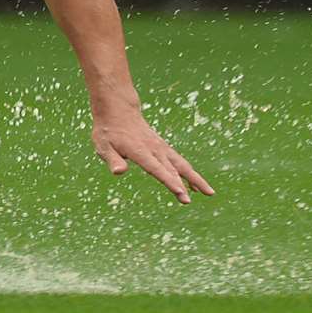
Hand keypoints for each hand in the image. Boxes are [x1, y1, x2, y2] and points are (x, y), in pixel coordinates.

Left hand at [91, 109, 214, 203]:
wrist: (118, 111)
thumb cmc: (108, 131)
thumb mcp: (103, 146)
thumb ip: (112, 160)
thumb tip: (118, 172)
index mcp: (139, 151)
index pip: (155, 168)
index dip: (168, 180)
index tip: (179, 192)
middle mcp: (154, 149)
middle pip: (172, 168)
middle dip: (182, 185)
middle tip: (187, 201)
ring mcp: (161, 148)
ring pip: (182, 165)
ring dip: (195, 179)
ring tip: (208, 193)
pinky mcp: (163, 148)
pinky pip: (179, 162)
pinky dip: (189, 174)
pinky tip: (195, 187)